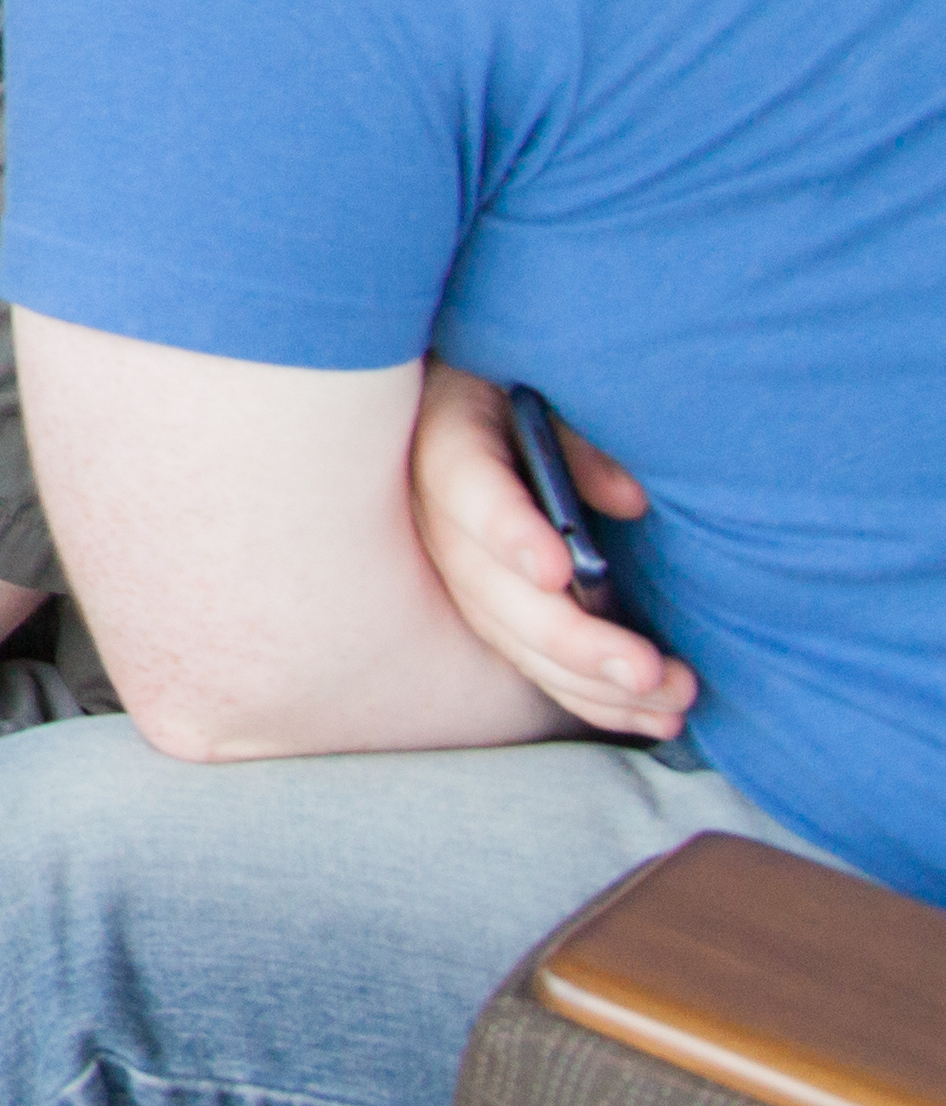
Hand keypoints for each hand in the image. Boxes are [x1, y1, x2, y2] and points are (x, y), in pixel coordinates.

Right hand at [410, 363, 693, 740]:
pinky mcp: (488, 607)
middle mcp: (437, 521)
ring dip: (592, 682)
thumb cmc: (517, 390)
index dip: (510, 534)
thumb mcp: (545, 390)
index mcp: (446, 446)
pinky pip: (531, 661)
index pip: (469, 491)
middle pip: (493, 591)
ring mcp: (458, 572)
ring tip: (669, 703)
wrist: (464, 407)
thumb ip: (581, 440)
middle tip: (643, 670)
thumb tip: (630, 502)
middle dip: (571, 639)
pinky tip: (649, 715)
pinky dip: (589, 695)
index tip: (558, 570)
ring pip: (514, 640)